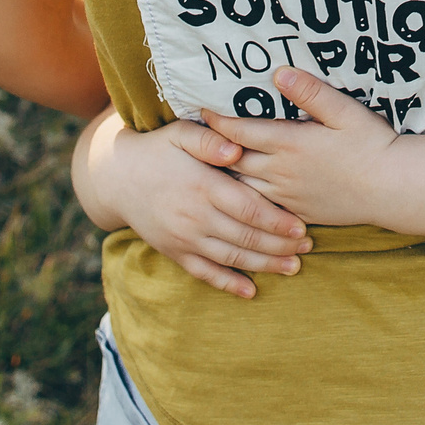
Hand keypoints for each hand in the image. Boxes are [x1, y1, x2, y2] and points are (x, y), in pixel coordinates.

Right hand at [73, 111, 312, 299]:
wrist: (117, 177)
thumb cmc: (158, 149)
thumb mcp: (180, 133)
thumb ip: (209, 139)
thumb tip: (236, 148)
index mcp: (202, 186)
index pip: (247, 208)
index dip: (276, 221)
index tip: (301, 227)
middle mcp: (194, 217)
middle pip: (245, 237)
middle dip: (279, 246)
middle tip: (308, 248)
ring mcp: (184, 238)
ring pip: (231, 258)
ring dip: (265, 266)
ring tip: (293, 268)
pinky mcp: (175, 252)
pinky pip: (205, 273)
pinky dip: (229, 284)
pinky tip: (251, 291)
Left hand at [199, 68, 401, 228]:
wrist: (392, 188)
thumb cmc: (371, 145)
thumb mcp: (344, 111)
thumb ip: (310, 92)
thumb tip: (278, 72)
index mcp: (289, 142)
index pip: (239, 131)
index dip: (216, 120)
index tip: (200, 111)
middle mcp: (281, 171)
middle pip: (233, 161)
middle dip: (212, 150)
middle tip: (195, 140)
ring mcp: (288, 195)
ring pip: (242, 187)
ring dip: (225, 176)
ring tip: (209, 166)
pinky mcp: (297, 212)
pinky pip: (261, 207)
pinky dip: (245, 199)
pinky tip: (240, 194)